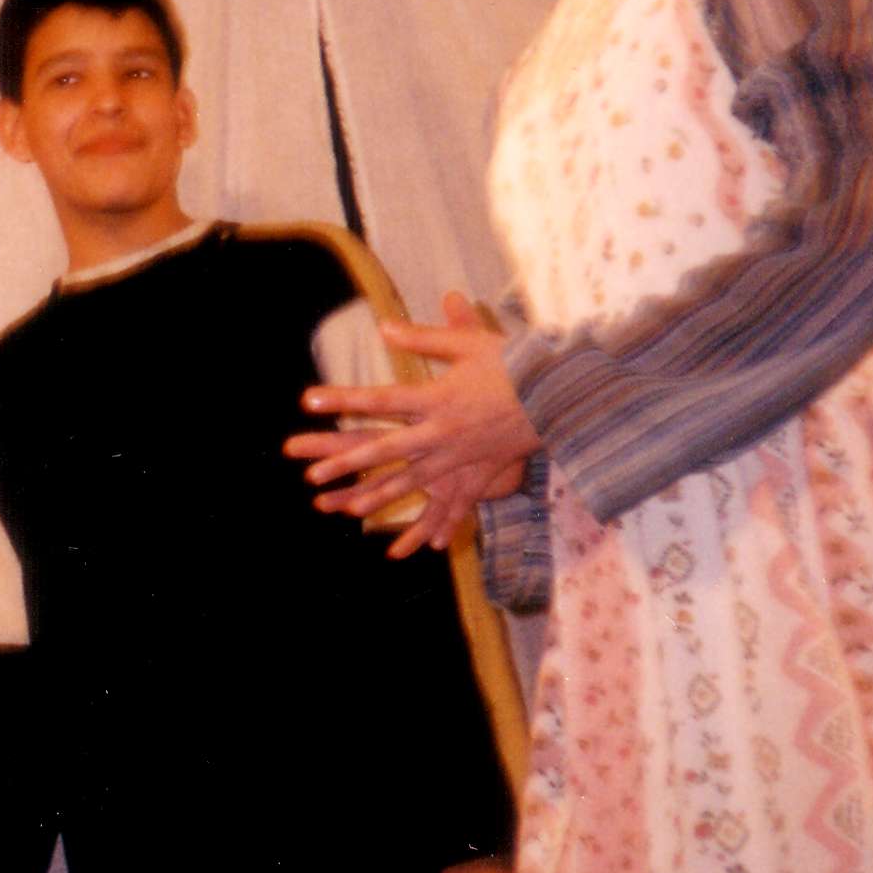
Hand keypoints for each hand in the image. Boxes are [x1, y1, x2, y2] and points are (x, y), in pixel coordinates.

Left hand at [287, 291, 543, 557]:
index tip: (308, 401)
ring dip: (376, 495)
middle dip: (347, 462)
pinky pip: (454, 503)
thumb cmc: (516, 364)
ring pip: (411, 482)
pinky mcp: (480, 472)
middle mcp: (443, 432)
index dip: (343, 400)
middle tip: (311, 473)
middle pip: (386, 449)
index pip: (380, 399)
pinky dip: (437, 522)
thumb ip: (423, 339)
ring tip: (343, 508)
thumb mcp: (468, 344)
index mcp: (437, 398)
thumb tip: (384, 327)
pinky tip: (422, 545)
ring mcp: (461, 457)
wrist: (565, 395)